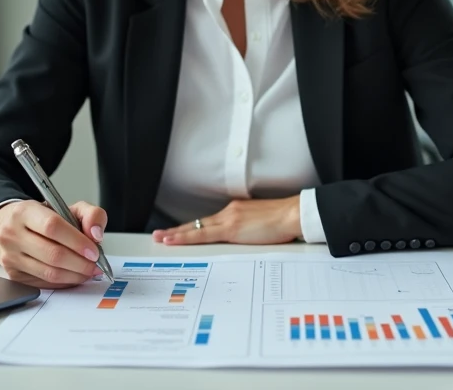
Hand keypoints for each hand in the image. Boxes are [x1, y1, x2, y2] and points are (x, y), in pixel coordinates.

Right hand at [0, 199, 107, 288]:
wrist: (8, 227)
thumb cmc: (40, 218)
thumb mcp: (66, 207)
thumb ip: (90, 214)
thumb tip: (96, 235)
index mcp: (25, 212)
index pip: (52, 227)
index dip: (77, 241)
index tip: (94, 251)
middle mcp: (12, 234)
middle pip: (52, 254)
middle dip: (80, 263)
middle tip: (95, 265)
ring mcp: (10, 257)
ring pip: (49, 272)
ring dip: (75, 275)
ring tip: (88, 271)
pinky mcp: (13, 275)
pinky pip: (45, 283)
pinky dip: (65, 282)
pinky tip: (74, 275)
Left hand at [151, 197, 301, 245]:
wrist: (292, 214)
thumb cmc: (284, 221)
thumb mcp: (263, 224)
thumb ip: (250, 229)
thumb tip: (246, 238)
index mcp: (236, 211)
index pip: (209, 222)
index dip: (193, 228)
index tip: (180, 232)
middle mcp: (229, 212)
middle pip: (198, 224)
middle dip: (177, 230)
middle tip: (159, 235)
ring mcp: (228, 219)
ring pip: (195, 228)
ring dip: (176, 234)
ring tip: (161, 239)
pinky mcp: (230, 228)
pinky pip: (202, 234)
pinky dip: (186, 237)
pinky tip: (174, 240)